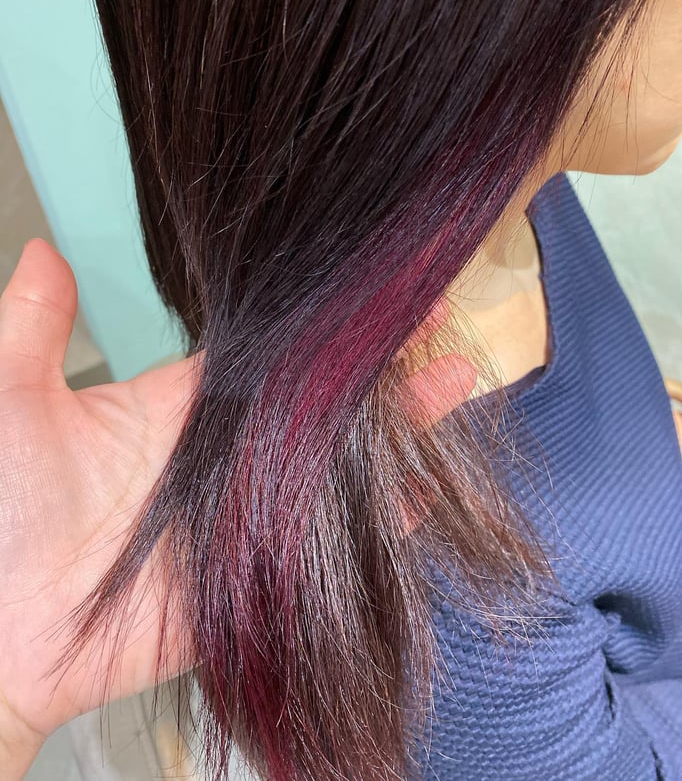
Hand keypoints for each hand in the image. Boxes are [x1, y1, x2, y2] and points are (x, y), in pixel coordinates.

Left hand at [0, 239, 475, 772]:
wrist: (1, 629)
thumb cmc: (0, 513)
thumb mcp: (13, 404)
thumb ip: (33, 328)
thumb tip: (40, 251)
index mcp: (185, 407)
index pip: (272, 354)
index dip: (319, 324)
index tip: (366, 289)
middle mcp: (232, 455)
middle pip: (323, 402)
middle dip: (380, 366)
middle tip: (436, 323)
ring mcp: (253, 514)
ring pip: (343, 465)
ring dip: (400, 431)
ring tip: (456, 383)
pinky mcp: (262, 574)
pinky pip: (336, 545)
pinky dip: (386, 523)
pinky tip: (430, 488)